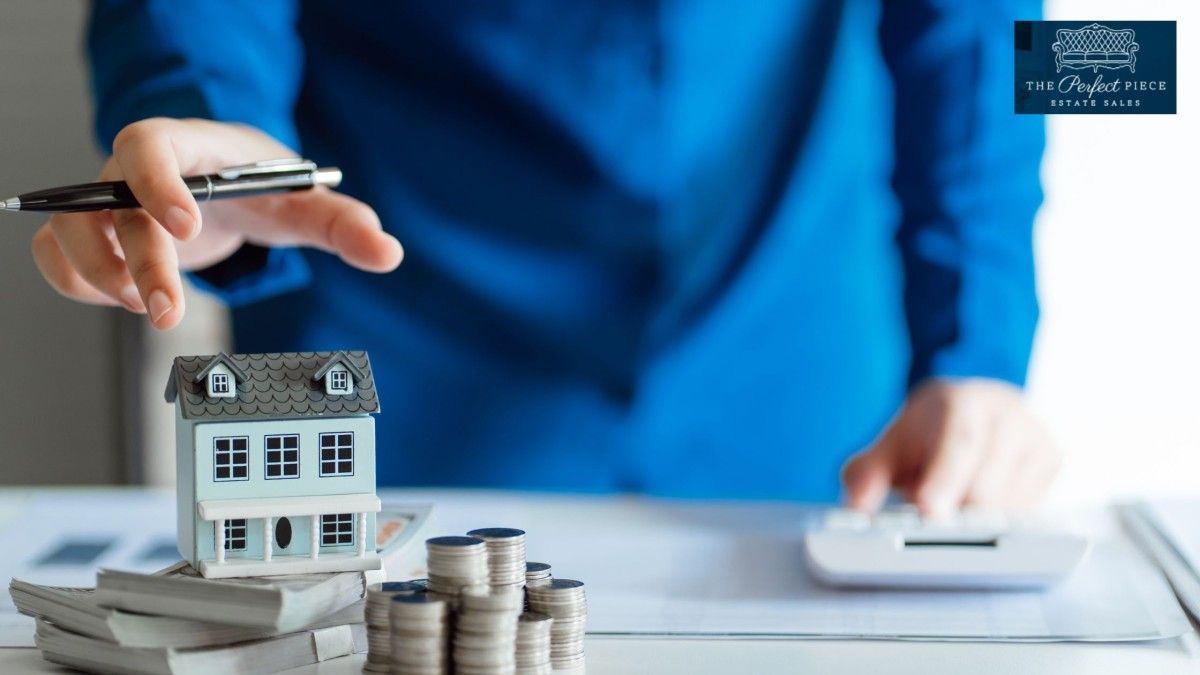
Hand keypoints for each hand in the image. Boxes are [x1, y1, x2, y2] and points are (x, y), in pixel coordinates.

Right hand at [30, 118, 403, 329]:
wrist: (225, 185)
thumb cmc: (259, 184)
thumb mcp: (303, 202)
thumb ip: (345, 224)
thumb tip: (388, 252)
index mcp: (187, 147)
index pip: (150, 146)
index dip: (158, 183)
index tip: (185, 225)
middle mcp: (133, 173)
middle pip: (111, 207)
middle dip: (139, 263)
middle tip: (168, 310)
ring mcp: (106, 205)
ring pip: (71, 234)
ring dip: (101, 278)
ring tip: (148, 308)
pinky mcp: (93, 237)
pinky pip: (57, 258)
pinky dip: (78, 284)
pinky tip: (123, 301)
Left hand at [841, 378, 1059, 515]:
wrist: (968, 409)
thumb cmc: (927, 433)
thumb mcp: (890, 447)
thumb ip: (866, 475)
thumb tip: (855, 509)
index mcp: (964, 401)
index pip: (960, 444)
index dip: (945, 480)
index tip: (927, 511)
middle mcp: (1007, 414)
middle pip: (987, 484)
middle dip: (955, 513)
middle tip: (929, 524)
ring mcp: (1036, 437)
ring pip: (1010, 505)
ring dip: (976, 521)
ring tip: (953, 504)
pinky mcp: (1053, 462)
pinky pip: (1028, 511)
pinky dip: (1000, 521)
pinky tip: (979, 506)